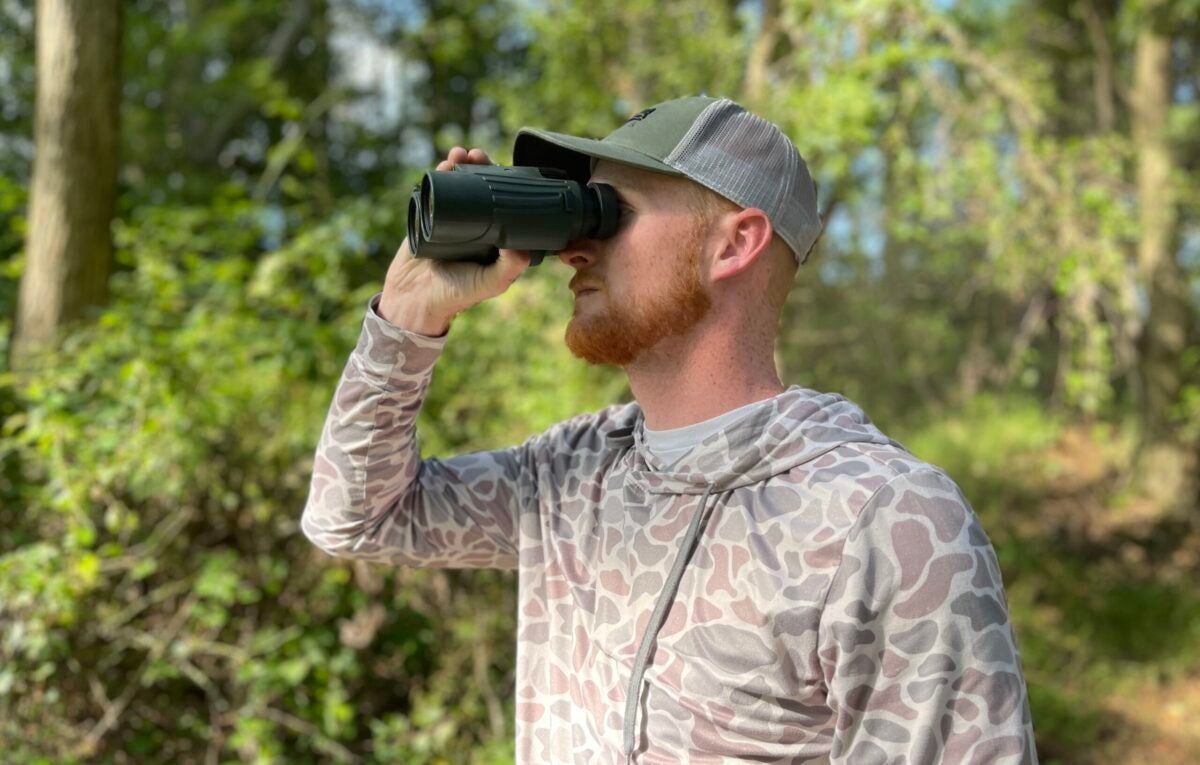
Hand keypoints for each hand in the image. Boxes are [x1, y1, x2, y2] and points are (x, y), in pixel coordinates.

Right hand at [379, 146, 531, 334]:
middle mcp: (476, 226)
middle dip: (482, 168)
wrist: (412, 299)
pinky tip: (445, 162)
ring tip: (461, 154)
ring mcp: (452, 219)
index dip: (505, 185)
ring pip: (460, 185)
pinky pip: (437, 190)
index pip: (505, 204)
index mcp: (495, 238)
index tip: (505, 169)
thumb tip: (522, 245)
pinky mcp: (430, 216)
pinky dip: (441, 173)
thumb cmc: (455, 295)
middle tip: (480, 156)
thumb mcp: (489, 284)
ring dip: (462, 165)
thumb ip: (508, 268)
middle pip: (482, 189)